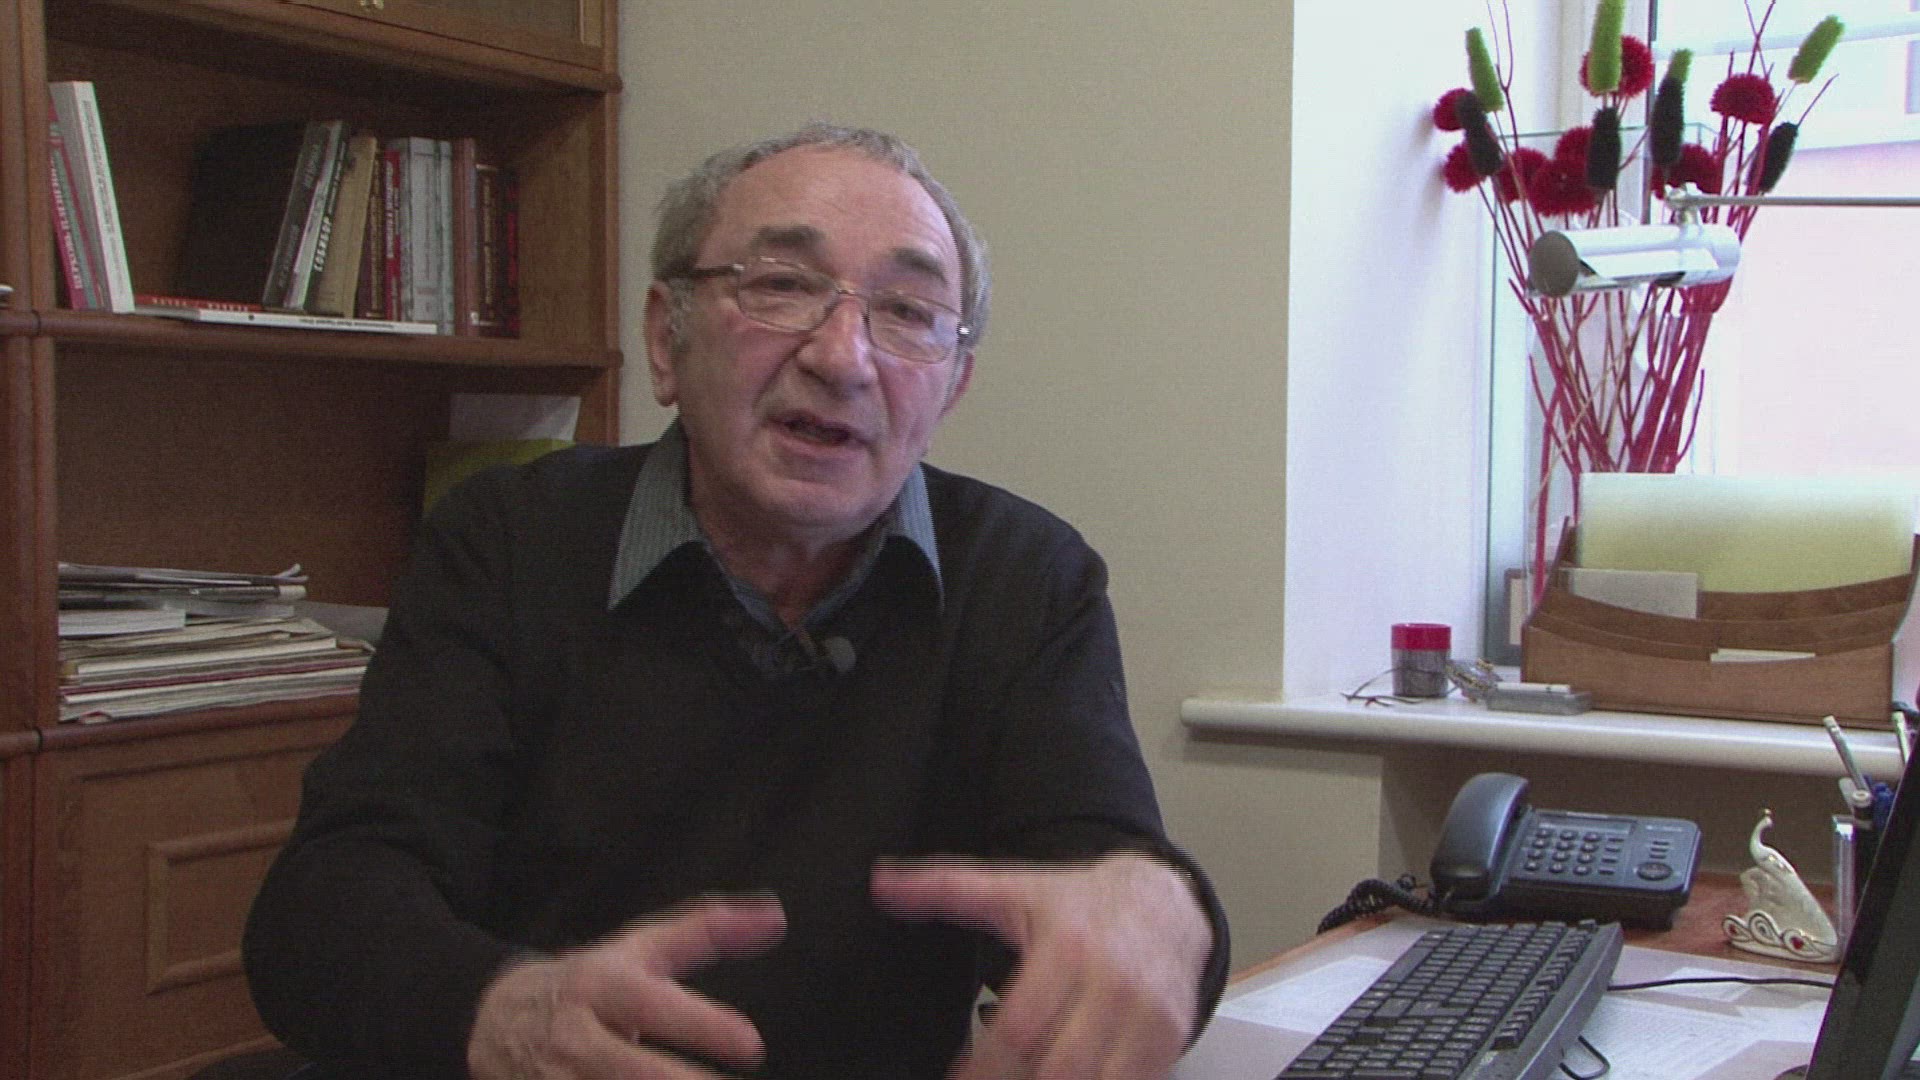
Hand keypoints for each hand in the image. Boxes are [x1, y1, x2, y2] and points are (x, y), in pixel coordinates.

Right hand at [467, 897, 785, 1078]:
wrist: (494, 1020)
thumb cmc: (591, 982)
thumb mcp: (642, 949)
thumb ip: (709, 931)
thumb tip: (776, 917)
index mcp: (599, 987)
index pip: (652, 1006)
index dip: (701, 1026)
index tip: (752, 1046)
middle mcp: (575, 1040)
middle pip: (630, 1071)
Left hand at [872, 853, 1212, 1079]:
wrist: (1166, 903)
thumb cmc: (1083, 904)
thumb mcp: (1013, 889)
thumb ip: (946, 889)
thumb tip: (882, 884)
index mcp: (1068, 948)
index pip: (1019, 1028)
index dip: (983, 1069)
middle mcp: (1112, 984)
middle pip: (1059, 1067)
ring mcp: (1147, 1016)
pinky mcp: (1169, 1039)